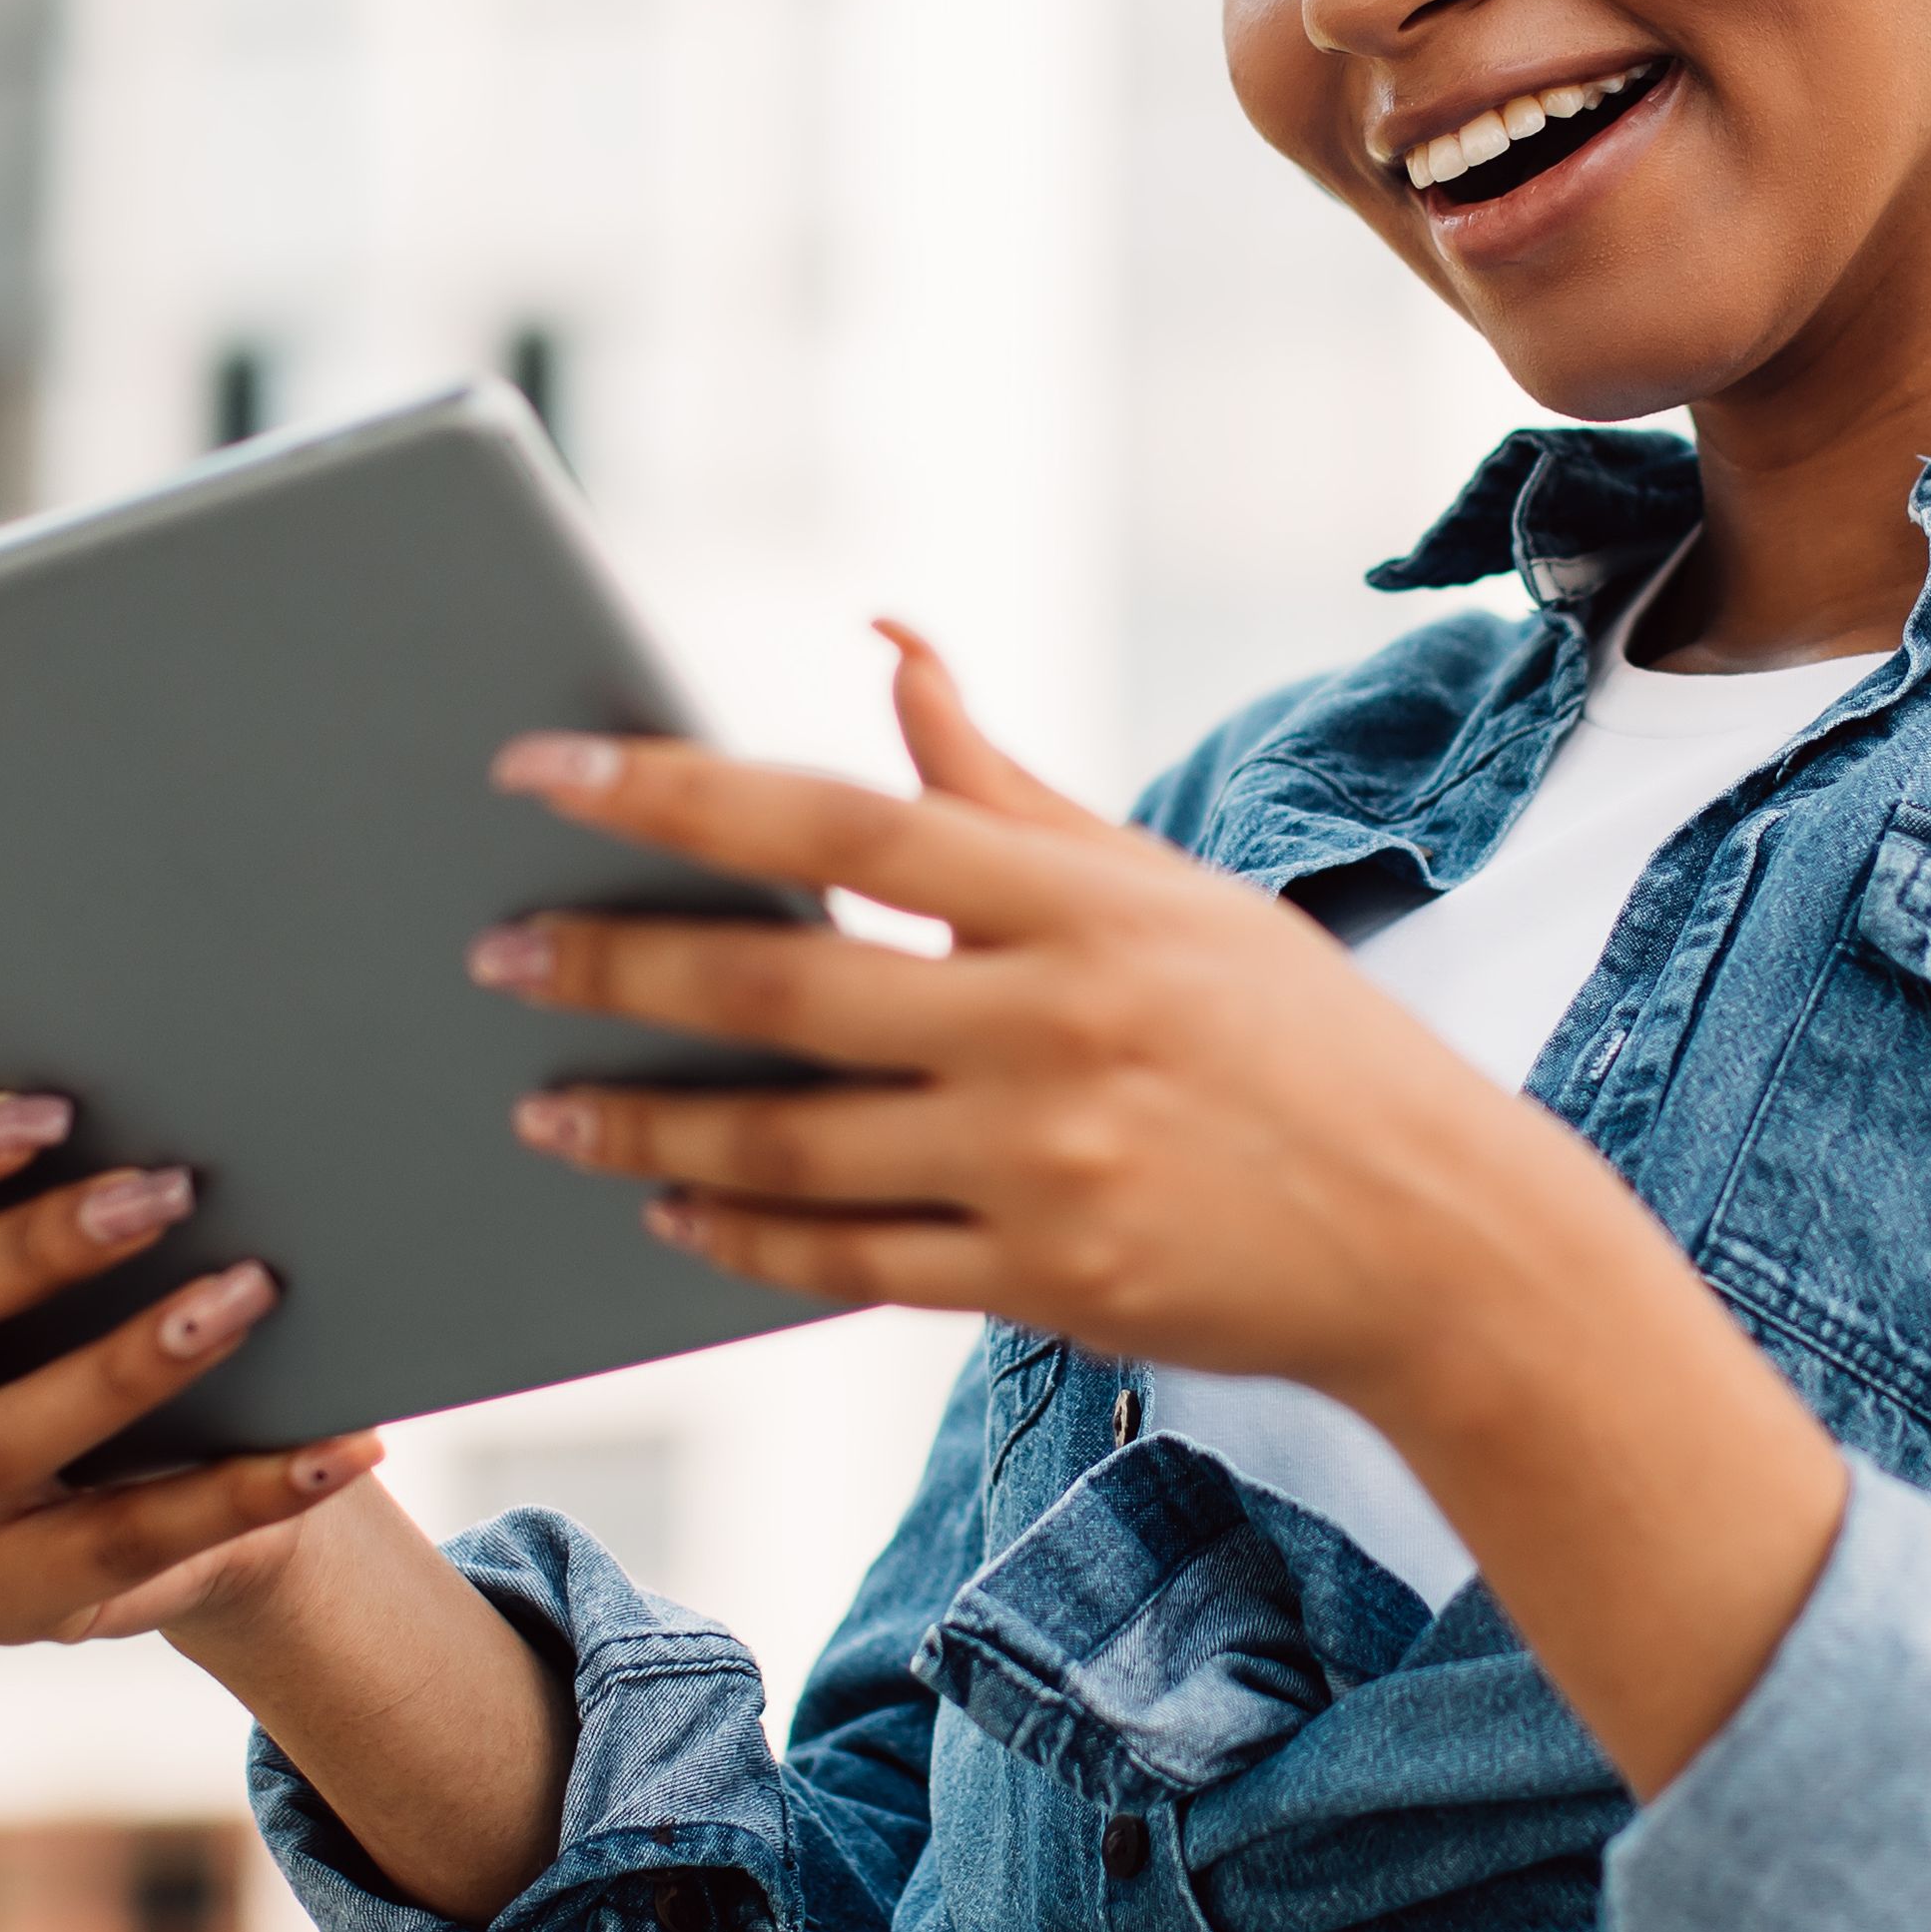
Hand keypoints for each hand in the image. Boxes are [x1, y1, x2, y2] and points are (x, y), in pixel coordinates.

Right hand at [0, 1076, 392, 1645]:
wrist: (133, 1502)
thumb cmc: (73, 1318)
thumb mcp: (20, 1228)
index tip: (49, 1106)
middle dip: (36, 1247)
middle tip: (171, 1187)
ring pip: (8, 1441)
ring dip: (135, 1362)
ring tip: (251, 1293)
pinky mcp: (2, 1597)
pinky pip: (130, 1544)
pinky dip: (246, 1490)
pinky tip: (346, 1443)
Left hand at [474, 628, 1651, 1408]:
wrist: (1439, 1234)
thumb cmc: (1290, 1037)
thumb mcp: (1167, 890)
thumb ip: (1005, 789)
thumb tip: (889, 649)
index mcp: (1078, 901)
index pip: (840, 824)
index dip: (678, 798)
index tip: (545, 771)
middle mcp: (1055, 1026)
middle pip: (784, 991)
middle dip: (614, 969)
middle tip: (491, 953)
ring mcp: (1049, 1163)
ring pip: (791, 1146)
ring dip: (645, 1122)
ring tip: (544, 1102)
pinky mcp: (1048, 1281)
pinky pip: (850, 1263)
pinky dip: (742, 1236)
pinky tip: (667, 1206)